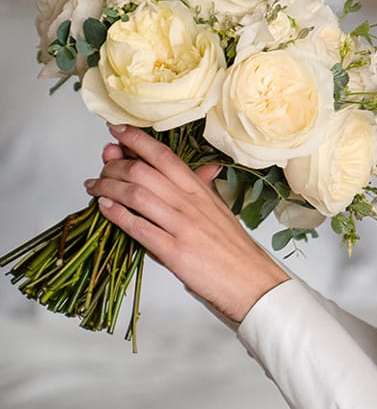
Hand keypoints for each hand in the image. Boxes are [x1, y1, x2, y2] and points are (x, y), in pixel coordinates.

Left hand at [85, 124, 289, 323]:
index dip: (137, 139)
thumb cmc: (232, 246)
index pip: (164, 156)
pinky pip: (138, 227)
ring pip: (136, 195)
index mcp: (199, 190)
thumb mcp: (218, 209)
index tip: (117, 129)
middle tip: (102, 167)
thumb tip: (204, 168)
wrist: (249, 279)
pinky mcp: (173, 251)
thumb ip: (204, 188)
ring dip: (108, 187)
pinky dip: (116, 214)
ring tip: (94, 186)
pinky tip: (104, 207)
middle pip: (143, 171)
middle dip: (114, 165)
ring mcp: (181, 226)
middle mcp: (189, 203)